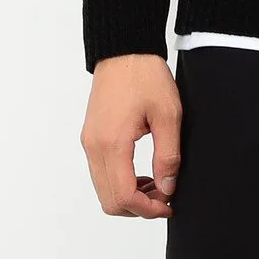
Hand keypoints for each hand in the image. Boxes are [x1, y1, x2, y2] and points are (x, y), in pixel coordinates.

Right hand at [80, 53, 181, 217]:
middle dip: (138, 208)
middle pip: (109, 201)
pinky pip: (101, 173)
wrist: (125, 50)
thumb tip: (167, 187)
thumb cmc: (146, 76)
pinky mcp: (90, 137)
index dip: (147, 209)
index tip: (168, 205)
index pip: (123, 197)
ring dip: (129, 196)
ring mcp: (89, 143)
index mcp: (112, 143)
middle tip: (164, 197)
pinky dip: (120, 182)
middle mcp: (94, 147)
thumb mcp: (168, 114)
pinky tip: (142, 173)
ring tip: (157, 184)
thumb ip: (168, 155)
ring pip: (103, 189)